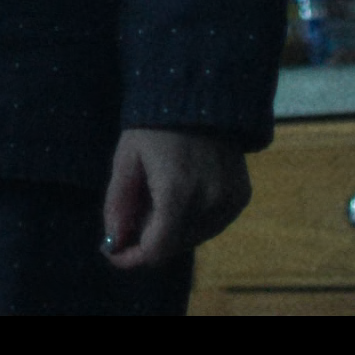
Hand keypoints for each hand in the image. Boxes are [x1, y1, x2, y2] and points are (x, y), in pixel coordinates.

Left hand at [100, 126, 247, 269]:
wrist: (201, 96)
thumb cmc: (154, 127)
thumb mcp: (126, 160)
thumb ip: (118, 205)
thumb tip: (114, 243)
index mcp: (177, 193)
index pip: (156, 250)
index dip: (132, 258)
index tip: (113, 253)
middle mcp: (208, 202)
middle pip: (173, 246)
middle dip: (148, 239)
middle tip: (133, 214)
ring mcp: (229, 201)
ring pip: (193, 237)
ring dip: (171, 230)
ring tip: (157, 196)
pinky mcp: (241, 196)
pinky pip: (212, 224)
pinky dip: (192, 220)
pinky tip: (182, 194)